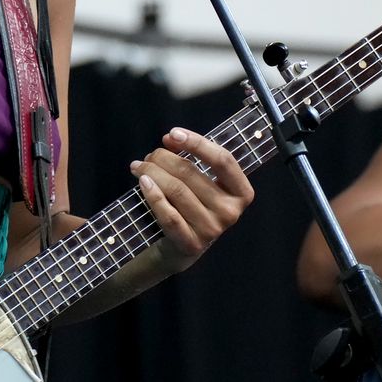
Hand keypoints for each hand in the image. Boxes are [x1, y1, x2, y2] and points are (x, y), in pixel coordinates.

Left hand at [130, 128, 253, 272]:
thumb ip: (193, 158)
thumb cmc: (195, 205)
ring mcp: (212, 229)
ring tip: (140, 166)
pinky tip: (143, 182)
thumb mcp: (203, 182)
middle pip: (191, 173)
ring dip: (152, 173)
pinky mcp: (191, 243)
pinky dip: (153, 194)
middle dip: (164, 158)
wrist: (183, 248)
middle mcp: (231, 211)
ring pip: (176, 190)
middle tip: (149, 155)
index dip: (197, 143)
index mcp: (241, 192)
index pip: (223, 160)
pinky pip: (168, 214)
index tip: (172, 133)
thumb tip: (171, 138)